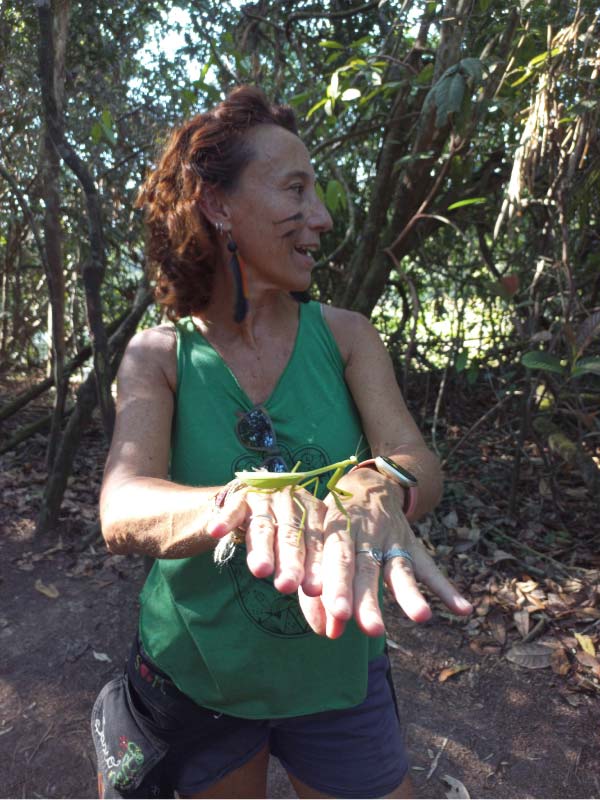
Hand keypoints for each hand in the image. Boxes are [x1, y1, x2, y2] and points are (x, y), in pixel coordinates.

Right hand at [207, 485, 325, 594]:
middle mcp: (297, 504)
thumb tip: (332, 633)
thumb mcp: (304, 566)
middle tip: (289, 586)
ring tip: (261, 570)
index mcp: (320, 517)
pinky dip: (226, 519)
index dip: (323, 571)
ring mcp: (269, 498)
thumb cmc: (286, 544)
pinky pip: (233, 509)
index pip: (325, 546)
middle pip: (295, 536)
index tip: (320, 596)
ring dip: (262, 548)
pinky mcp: (241, 497)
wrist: (249, 509)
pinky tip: (216, 531)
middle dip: (292, 562)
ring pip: (265, 526)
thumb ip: (318, 597)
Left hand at [298, 468, 472, 638]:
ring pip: (400, 568)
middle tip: (371, 629)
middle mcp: (367, 532)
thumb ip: (316, 586)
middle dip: (369, 598)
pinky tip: (463, 610)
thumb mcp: (318, 540)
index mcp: (338, 527)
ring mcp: (393, 538)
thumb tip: (322, 631)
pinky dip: (447, 589)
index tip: (337, 613)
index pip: (337, 557)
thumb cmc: (333, 521)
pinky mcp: (412, 545)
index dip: (337, 584)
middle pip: (368, 567)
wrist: (367, 484)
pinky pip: (430, 568)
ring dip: (409, 594)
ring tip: (422, 616)